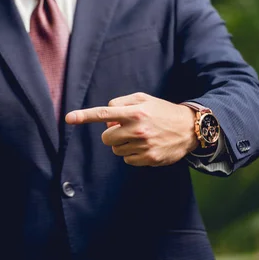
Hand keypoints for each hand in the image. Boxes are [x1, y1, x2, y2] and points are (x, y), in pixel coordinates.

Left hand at [65, 92, 197, 166]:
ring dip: (122, 144)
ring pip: (115, 149)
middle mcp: (137, 129)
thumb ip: (121, 104)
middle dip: (112, 134)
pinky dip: (132, 154)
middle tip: (126, 129)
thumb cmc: (162, 111)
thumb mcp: (143, 99)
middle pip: (106, 137)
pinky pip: (127, 160)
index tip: (69, 118)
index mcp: (135, 112)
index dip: (84, 116)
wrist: (190, 129)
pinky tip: (145, 146)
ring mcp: (143, 146)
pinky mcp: (149, 159)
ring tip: (139, 137)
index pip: (104, 114)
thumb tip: (106, 120)